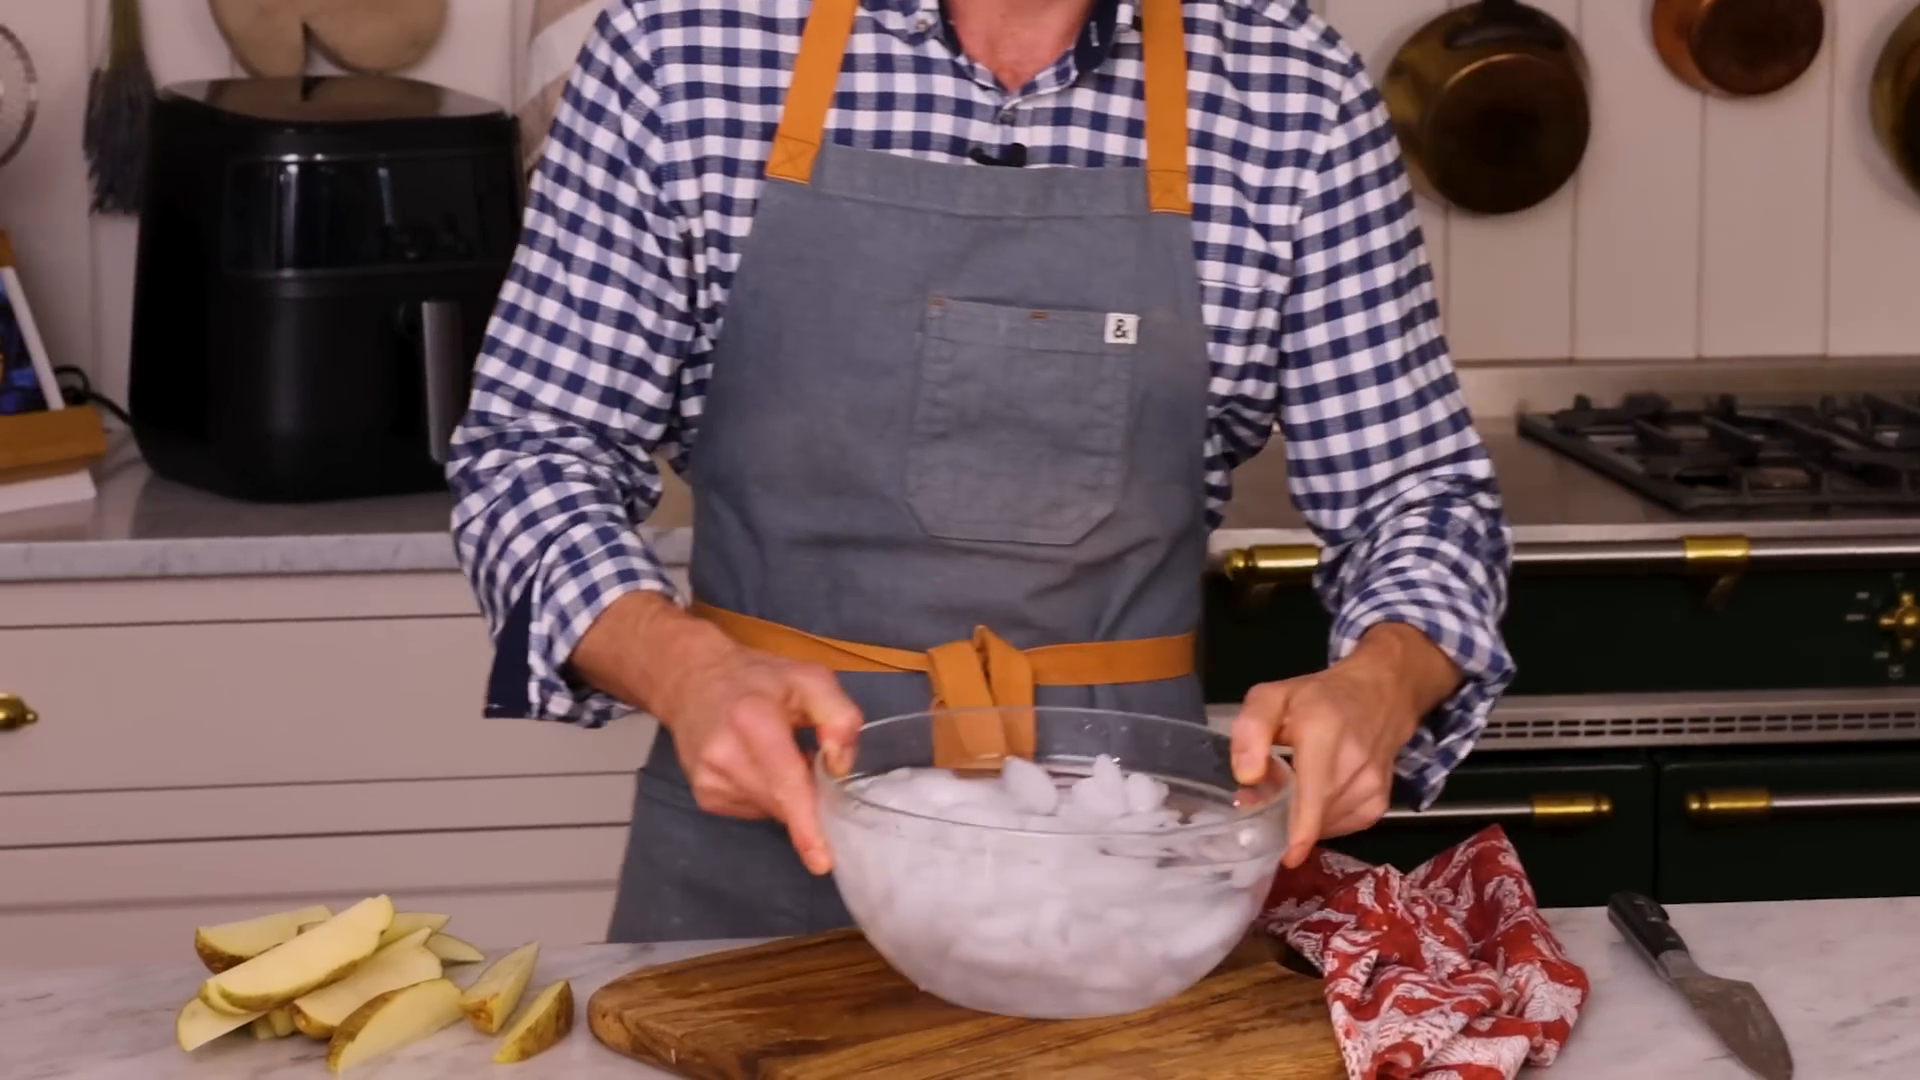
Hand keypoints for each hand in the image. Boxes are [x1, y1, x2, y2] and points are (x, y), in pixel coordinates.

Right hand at [570, 593, 862, 874]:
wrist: (691, 680)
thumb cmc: (757, 680)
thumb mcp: (810, 678)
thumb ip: (838, 716)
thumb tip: (839, 767)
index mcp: (753, 720)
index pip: (785, 781)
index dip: (806, 823)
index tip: (821, 861)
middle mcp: (724, 756)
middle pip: (784, 802)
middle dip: (808, 794)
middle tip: (803, 753)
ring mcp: (709, 780)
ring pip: (772, 810)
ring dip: (786, 793)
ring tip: (773, 752)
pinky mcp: (705, 797)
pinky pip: (754, 810)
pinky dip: (767, 794)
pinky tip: (755, 765)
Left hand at [1229, 622, 1459, 869]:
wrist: (1379, 694)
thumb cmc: (1318, 698)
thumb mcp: (1272, 697)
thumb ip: (1251, 730)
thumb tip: (1247, 777)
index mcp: (1323, 734)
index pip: (1314, 794)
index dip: (1298, 832)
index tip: (1284, 856)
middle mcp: (1354, 764)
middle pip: (1312, 815)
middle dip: (1284, 817)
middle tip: (1268, 797)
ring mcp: (1372, 787)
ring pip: (1326, 825)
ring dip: (1304, 818)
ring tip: (1297, 789)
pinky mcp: (1379, 804)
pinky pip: (1342, 826)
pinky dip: (1324, 820)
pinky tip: (1319, 797)